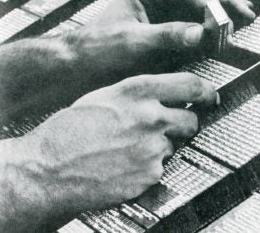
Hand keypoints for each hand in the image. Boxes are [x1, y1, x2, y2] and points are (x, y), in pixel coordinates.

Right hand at [0, 73, 217, 231]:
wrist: (49, 168)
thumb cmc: (69, 130)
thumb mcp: (104, 96)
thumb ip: (137, 95)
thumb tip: (164, 97)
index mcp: (137, 91)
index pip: (190, 84)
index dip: (205, 91)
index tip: (210, 96)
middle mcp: (150, 117)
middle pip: (191, 120)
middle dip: (185, 124)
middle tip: (173, 128)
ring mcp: (152, 148)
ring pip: (174, 146)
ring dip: (161, 147)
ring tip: (131, 149)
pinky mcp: (150, 175)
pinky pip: (160, 168)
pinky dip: (148, 167)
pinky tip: (125, 165)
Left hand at [67, 0, 254, 80]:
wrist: (80, 69)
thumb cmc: (98, 50)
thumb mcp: (132, 42)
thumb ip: (167, 35)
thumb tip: (201, 32)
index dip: (208, 3)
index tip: (223, 20)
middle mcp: (158, 1)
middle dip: (222, 3)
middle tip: (246, 14)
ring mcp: (163, 18)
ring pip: (198, 10)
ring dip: (220, 14)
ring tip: (244, 19)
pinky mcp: (165, 36)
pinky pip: (193, 29)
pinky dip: (209, 32)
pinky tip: (222, 34)